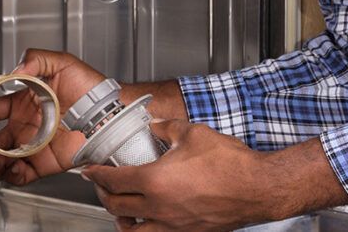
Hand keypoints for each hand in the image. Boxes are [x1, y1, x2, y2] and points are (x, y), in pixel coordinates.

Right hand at [0, 48, 105, 184]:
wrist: (108, 112)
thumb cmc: (89, 86)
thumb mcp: (61, 62)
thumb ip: (35, 60)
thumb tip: (14, 71)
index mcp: (21, 102)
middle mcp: (23, 126)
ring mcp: (31, 146)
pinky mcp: (43, 164)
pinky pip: (20, 175)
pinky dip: (11, 176)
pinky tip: (11, 168)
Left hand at [82, 120, 280, 230]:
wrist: (257, 188)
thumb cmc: (230, 164)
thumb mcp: (194, 133)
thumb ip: (168, 128)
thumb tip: (156, 125)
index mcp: (156, 181)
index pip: (114, 180)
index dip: (97, 175)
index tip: (90, 171)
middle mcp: (159, 207)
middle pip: (117, 207)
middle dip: (104, 195)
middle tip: (102, 186)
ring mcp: (173, 225)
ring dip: (121, 221)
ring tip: (120, 213)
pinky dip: (146, 231)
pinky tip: (150, 223)